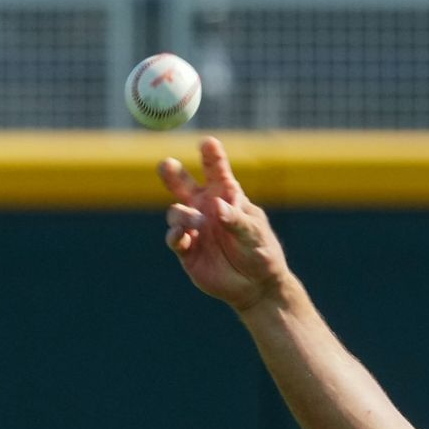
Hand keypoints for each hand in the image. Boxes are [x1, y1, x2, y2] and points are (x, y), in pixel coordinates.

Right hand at [159, 136, 288, 312]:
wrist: (256, 286)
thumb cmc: (261, 253)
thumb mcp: (255, 234)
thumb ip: (236, 220)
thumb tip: (216, 206)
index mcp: (227, 196)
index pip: (216, 171)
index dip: (211, 156)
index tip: (208, 142)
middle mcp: (206, 208)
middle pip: (183, 184)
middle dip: (173, 173)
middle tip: (167, 164)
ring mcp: (194, 227)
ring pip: (176, 212)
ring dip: (183, 215)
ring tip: (196, 223)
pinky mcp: (186, 249)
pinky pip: (173, 237)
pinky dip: (175, 235)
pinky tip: (182, 236)